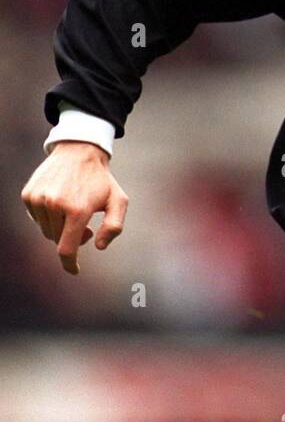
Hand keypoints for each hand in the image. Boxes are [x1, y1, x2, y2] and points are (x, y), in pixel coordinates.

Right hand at [21, 141, 128, 275]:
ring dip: (59, 228)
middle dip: (71, 238)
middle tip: (85, 224)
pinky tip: (59, 202)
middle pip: (57, 240)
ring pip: (46, 231)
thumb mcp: (119, 200)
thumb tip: (99, 247)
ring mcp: (39, 199)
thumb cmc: (101, 180)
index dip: (70, 264)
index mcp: (77, 210)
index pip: (67, 249)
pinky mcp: (28, 195)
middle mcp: (54, 205)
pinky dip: (48, 217)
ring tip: (73, 210)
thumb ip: (114, 227)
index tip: (74, 270)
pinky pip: (36, 219)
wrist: (79, 151)